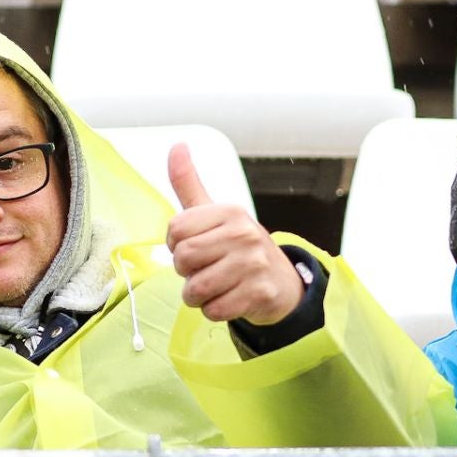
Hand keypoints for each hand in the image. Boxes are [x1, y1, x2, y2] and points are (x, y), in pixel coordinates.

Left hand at [165, 144, 303, 324]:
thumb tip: (176, 146)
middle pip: (183, 260)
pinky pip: (213, 311)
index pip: (174, 230)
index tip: (196, 246)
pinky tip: (230, 299)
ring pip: (195, 289)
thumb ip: (189, 183)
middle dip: (186, 272)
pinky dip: (214, 310)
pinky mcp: (259, 293)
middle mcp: (244, 233)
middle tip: (206, 268)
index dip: (176, 245)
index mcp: (230, 211)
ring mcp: (254, 264)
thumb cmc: (238, 246)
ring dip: (198, 295)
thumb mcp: (214, 213)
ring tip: (216, 285)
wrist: (281, 283)